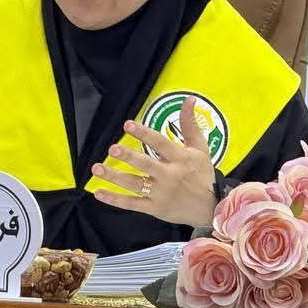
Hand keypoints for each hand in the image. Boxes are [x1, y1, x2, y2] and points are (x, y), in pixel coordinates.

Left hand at [91, 96, 217, 228]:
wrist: (210, 208)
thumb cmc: (202, 175)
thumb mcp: (200, 149)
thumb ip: (190, 124)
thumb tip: (188, 99)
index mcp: (180, 159)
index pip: (160, 144)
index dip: (144, 134)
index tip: (128, 125)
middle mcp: (169, 176)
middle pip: (146, 165)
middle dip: (128, 157)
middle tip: (112, 149)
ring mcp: (160, 193)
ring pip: (135, 184)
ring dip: (114, 177)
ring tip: (97, 168)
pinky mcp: (154, 207)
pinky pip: (132, 204)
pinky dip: (115, 200)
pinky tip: (99, 193)